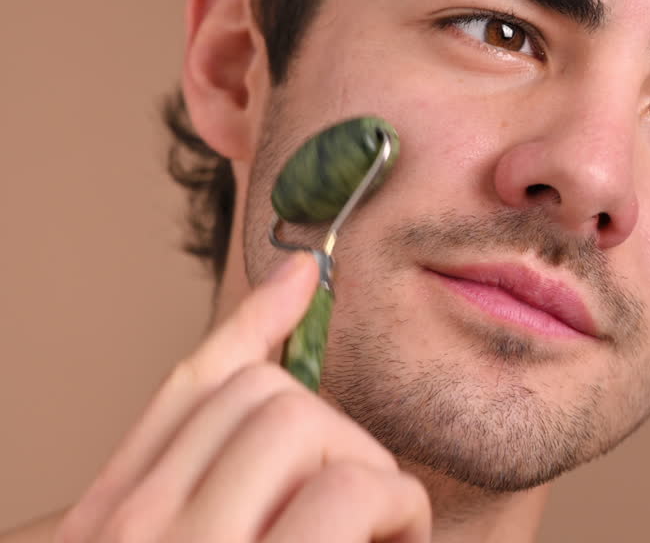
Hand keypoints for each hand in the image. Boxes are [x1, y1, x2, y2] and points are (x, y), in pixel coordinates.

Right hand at [54, 253, 430, 541]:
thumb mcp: (201, 540)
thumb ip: (222, 480)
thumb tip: (283, 368)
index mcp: (107, 522)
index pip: (188, 388)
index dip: (254, 322)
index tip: (305, 275)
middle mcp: (129, 531)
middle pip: (258, 393)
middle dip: (336, 435)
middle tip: (369, 506)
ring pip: (302, 420)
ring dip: (375, 475)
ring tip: (387, 532)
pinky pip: (351, 487)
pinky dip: (399, 509)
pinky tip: (400, 540)